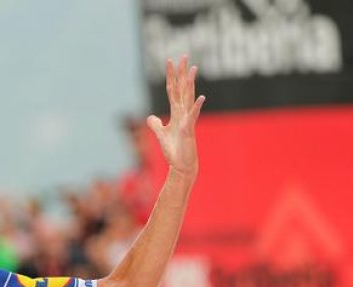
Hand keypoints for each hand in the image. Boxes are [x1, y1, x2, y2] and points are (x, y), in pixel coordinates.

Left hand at [147, 55, 204, 178]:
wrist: (182, 165)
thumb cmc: (174, 150)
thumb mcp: (161, 135)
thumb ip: (155, 124)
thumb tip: (150, 117)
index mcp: (177, 112)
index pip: (173, 90)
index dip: (170, 76)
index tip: (170, 61)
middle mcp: (183, 113)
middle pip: (182, 89)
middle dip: (182, 73)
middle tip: (184, 56)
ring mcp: (187, 120)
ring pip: (189, 98)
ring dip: (191, 84)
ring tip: (193, 69)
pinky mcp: (188, 130)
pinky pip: (193, 116)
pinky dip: (197, 107)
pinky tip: (202, 97)